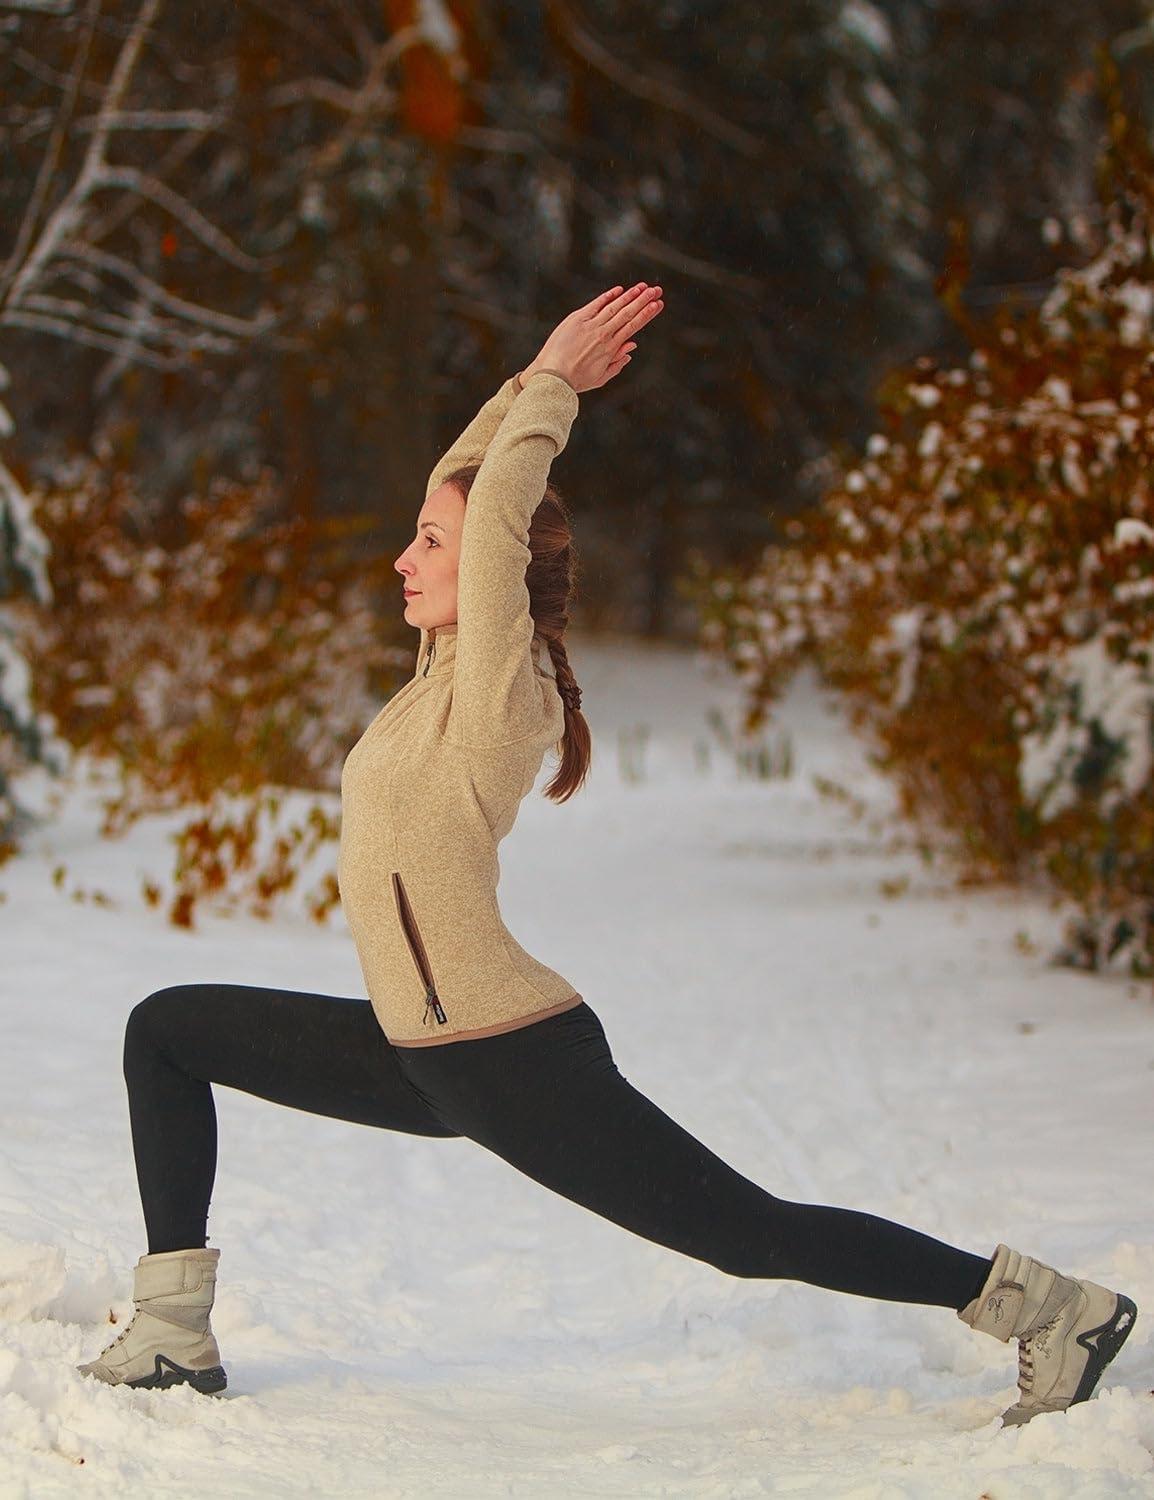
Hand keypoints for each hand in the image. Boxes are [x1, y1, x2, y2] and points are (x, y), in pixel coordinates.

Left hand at [520, 283, 663, 393]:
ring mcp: (590, 325)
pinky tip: (619, 290)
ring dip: (630, 296)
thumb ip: (618, 362)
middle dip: (644, 301)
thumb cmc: (575, 380)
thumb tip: (632, 347)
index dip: (646, 314)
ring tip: (643, 287)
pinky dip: (608, 296)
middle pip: (628, 314)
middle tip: (657, 291)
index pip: (633, 327)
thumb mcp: (601, 377)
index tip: (658, 305)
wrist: (552, 376)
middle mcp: (603, 334)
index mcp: (611, 349)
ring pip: (615, 307)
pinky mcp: (577, 319)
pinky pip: (596, 304)